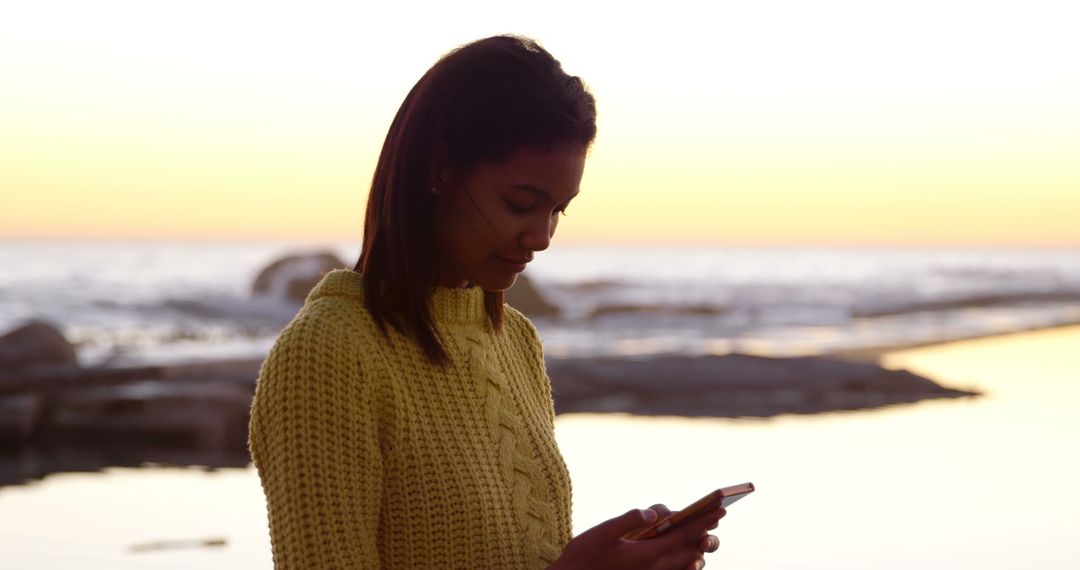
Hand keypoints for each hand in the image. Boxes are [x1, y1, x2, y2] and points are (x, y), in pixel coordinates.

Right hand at [548, 504, 725, 569]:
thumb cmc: (583, 557)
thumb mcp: (602, 532)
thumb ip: (629, 520)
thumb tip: (654, 512)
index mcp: (646, 555)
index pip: (683, 535)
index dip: (703, 521)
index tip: (720, 509)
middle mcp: (653, 569)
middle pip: (689, 549)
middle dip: (704, 531)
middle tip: (718, 516)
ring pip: (683, 563)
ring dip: (697, 547)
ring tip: (705, 533)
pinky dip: (684, 562)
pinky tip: (687, 557)